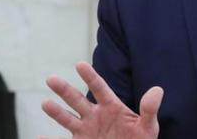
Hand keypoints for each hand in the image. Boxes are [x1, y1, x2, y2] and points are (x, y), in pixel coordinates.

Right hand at [40, 61, 162, 138]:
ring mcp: (86, 131)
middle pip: (77, 99)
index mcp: (111, 107)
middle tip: (50, 78)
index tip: (80, 64)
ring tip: (45, 103)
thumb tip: (157, 90)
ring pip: (67, 119)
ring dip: (56, 112)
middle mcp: (95, 116)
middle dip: (64, 90)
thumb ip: (149, 109)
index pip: (100, 88)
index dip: (90, 76)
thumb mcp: (148, 127)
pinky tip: (39, 136)